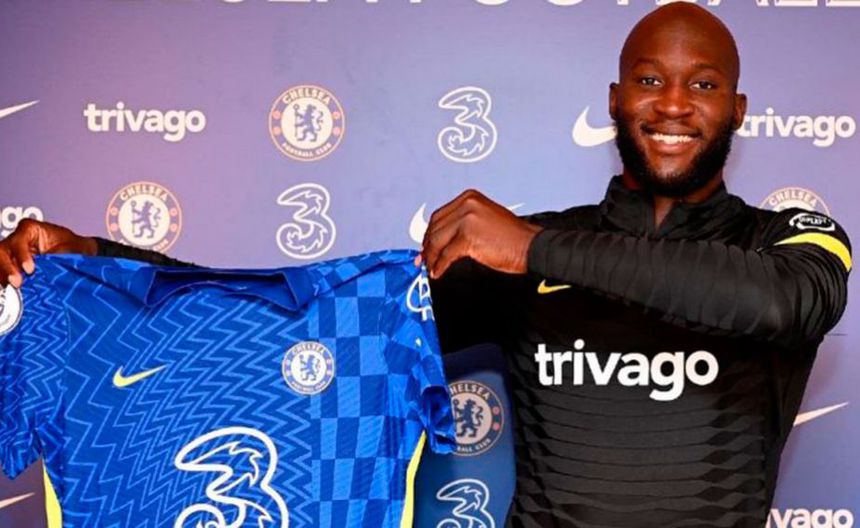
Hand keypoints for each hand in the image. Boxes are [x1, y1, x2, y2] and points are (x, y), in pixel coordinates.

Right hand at [0, 219, 96, 287]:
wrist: (79, 256)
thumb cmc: (74, 247)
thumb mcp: (70, 248)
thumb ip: (57, 256)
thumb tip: (48, 270)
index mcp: (29, 229)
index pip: (18, 241)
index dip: (21, 255)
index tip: (30, 269)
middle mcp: (17, 240)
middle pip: (1, 251)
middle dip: (6, 267)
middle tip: (17, 283)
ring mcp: (11, 254)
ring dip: (3, 276)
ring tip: (12, 289)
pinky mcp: (11, 268)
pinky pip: (2, 274)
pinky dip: (4, 282)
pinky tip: (9, 290)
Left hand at [418, 189, 542, 278]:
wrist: (530, 246)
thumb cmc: (512, 237)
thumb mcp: (483, 219)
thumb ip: (462, 223)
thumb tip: (441, 239)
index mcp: (469, 198)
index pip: (439, 216)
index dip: (429, 233)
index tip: (425, 246)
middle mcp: (467, 204)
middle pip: (436, 228)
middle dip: (427, 246)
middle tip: (423, 260)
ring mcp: (467, 219)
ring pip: (438, 242)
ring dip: (432, 258)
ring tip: (430, 268)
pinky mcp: (468, 237)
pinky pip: (446, 255)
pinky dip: (440, 265)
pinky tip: (438, 272)